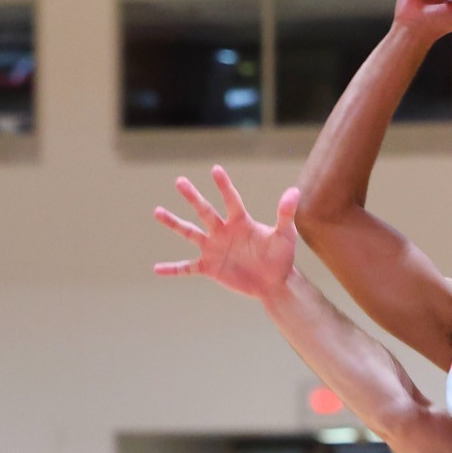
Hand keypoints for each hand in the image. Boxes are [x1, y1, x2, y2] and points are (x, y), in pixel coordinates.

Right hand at [154, 166, 297, 300]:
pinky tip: (157, 269)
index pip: (231, 200)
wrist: (273, 283)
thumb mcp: (285, 235)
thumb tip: (294, 191)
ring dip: (174, 223)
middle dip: (193, 197)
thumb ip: (285, 214)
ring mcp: (214, 248)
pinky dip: (172, 269)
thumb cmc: (281, 256)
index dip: (224, 186)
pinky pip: (187, 267)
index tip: (215, 170)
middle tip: (180, 180)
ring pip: (190, 233)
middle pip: (205, 211)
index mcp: (240, 221)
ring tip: (157, 211)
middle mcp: (223, 231)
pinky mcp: (209, 267)